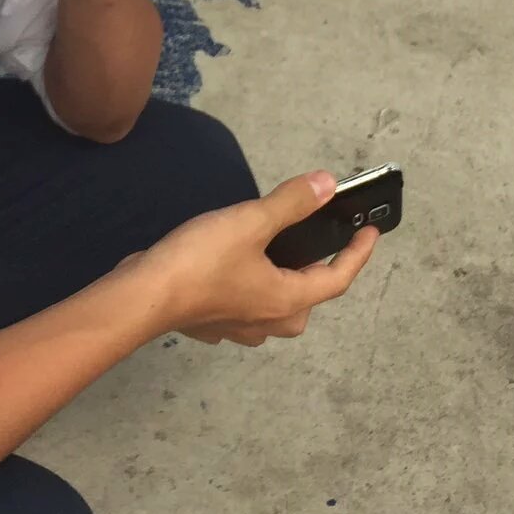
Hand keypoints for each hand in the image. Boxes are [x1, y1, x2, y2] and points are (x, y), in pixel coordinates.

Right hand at [122, 172, 380, 347]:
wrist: (142, 296)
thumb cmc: (201, 261)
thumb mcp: (251, 221)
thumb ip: (291, 203)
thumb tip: (328, 185)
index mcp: (286, 300)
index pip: (337, 279)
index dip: (358, 254)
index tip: (370, 233)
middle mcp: (266, 321)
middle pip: (306, 301)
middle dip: (316, 276)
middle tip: (316, 245)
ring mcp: (236, 328)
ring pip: (273, 311)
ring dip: (282, 287)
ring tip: (275, 256)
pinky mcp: (209, 324)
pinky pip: (241, 310)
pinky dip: (247, 291)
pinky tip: (233, 271)